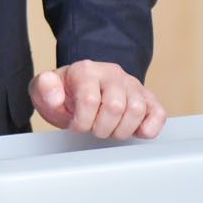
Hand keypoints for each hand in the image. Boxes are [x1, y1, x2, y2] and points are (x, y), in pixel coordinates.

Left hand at [29, 60, 165, 139]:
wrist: (81, 89)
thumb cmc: (64, 93)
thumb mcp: (44, 89)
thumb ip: (44, 88)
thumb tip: (56, 97)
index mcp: (86, 70)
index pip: (90, 99)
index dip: (82, 122)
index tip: (76, 126)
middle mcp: (112, 74)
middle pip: (116, 106)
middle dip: (102, 128)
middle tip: (94, 129)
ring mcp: (132, 85)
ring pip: (137, 109)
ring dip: (122, 130)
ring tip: (110, 130)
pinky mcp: (147, 98)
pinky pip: (158, 113)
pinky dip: (150, 127)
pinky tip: (135, 132)